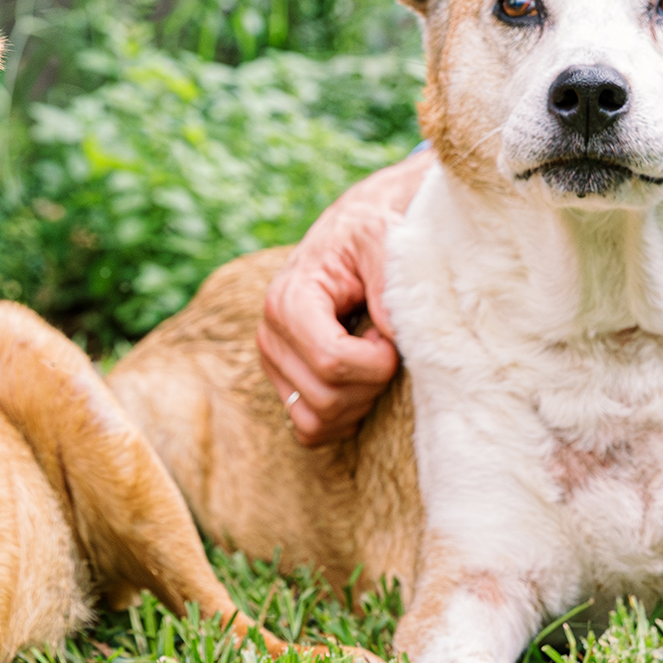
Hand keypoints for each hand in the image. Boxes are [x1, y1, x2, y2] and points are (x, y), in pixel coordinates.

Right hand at [257, 151, 429, 443]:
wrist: (355, 233)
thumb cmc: (372, 235)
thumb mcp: (384, 239)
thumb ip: (390, 279)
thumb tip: (392, 336)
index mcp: (288, 300)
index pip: (332, 361)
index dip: (376, 363)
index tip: (391, 335)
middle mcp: (270, 335)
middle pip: (327, 397)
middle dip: (371, 383)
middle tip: (386, 345)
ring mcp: (273, 363)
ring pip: (317, 420)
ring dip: (359, 401)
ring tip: (372, 360)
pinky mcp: (283, 383)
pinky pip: (309, 430)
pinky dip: (342, 419)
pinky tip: (361, 385)